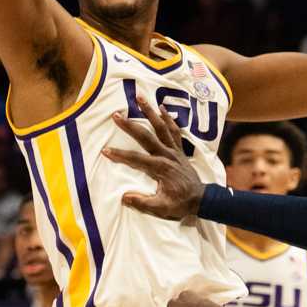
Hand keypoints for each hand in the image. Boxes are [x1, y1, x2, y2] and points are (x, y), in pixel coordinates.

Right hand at [103, 93, 203, 221]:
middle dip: (130, 125)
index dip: (120, 155)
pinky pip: (174, 130)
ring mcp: (174, 150)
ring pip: (161, 127)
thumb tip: (124, 197)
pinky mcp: (179, 150)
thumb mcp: (162, 209)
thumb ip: (143, 203)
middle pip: (145, 137)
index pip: (135, 159)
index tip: (105, 150)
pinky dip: (168, 119)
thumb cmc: (180, 204)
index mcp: (160, 168)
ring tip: (140, 97)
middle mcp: (167, 155)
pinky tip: (161, 108)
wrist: (201, 200)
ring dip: (150, 112)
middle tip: (116, 114)